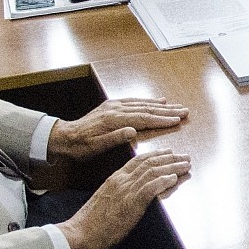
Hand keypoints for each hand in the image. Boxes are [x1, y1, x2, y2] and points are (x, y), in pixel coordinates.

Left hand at [50, 98, 187, 158]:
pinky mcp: (112, 106)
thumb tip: (132, 131)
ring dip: (160, 105)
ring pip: (142, 103)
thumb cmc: (80, 146)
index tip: (177, 120)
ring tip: (176, 106)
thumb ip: (114, 138)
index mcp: (113, 120)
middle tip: (185, 111)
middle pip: (146, 108)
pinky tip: (157, 101)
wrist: (63, 137)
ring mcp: (113, 106)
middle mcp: (115, 109)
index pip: (143, 118)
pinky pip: (134, 101)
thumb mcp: (95, 147)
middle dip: (167, 110)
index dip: (161, 119)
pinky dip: (147, 101)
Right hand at [55, 149, 191, 248]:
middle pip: (149, 163)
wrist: (79, 233)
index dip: (156, 154)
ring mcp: (126, 191)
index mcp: (114, 179)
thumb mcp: (104, 201)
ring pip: (153, 172)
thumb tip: (131, 195)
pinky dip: (164, 181)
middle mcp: (121, 181)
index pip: (138, 161)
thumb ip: (118, 194)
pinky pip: (151, 188)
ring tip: (186, 164)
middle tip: (184, 156)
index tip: (168, 152)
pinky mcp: (130, 203)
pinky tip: (174, 178)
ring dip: (172, 167)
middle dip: (169, 158)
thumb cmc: (91, 223)